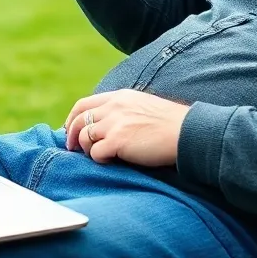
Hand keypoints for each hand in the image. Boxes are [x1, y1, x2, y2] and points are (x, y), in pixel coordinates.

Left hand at [64, 89, 189, 166]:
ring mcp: (115, 123)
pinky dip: (98, 159)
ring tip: (99, 156)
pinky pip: (95, 153)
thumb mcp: (143, 106)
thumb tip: (107, 123)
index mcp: (119, 97)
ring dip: (87, 149)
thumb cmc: (169, 124)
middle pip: (79, 119)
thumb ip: (123, 110)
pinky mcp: (118, 141)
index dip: (73, 119)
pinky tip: (111, 161)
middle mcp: (114, 107)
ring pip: (84, 137)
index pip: (84, 104)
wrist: (186, 132)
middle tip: (72, 148)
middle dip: (70, 135)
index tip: (71, 130)